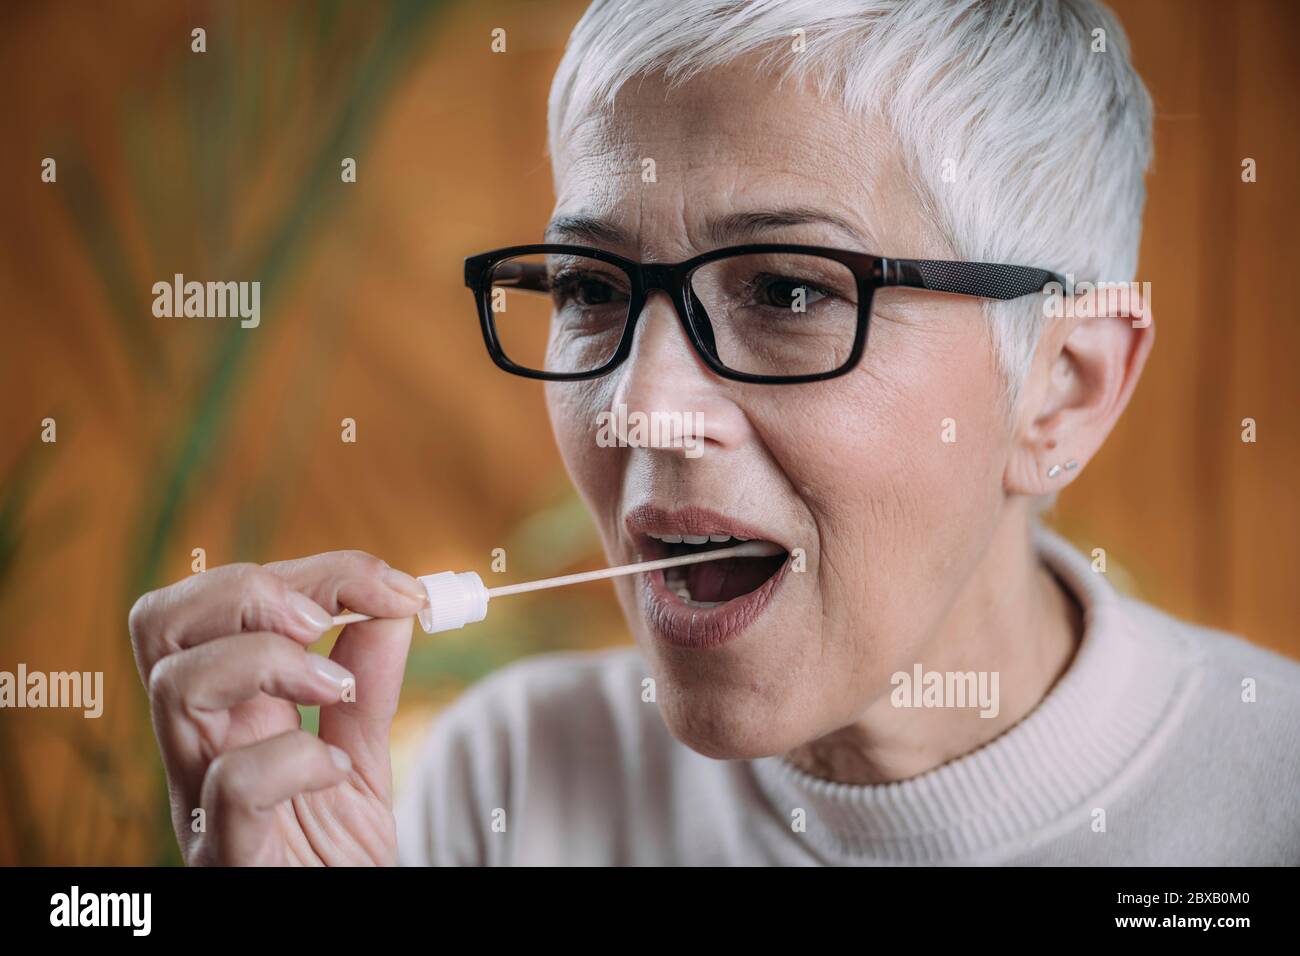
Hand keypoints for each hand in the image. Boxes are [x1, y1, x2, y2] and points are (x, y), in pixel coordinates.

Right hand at [128, 551, 425, 864]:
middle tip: (327, 615)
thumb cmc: (334, 856)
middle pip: (165, 623)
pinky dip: (292, 759)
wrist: (341, 929)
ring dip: (269, 659)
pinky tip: (336, 773)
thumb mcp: (362, 757)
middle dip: (249, 588)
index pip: (223, 604)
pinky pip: (230, 788)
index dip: (309, 571)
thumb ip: (370, 684)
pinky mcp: (226, 858)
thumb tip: (395, 603)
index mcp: (230, 711)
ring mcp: (201, 801)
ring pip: (177, 685)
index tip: (395, 586)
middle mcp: (201, 746)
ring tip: (334, 690)